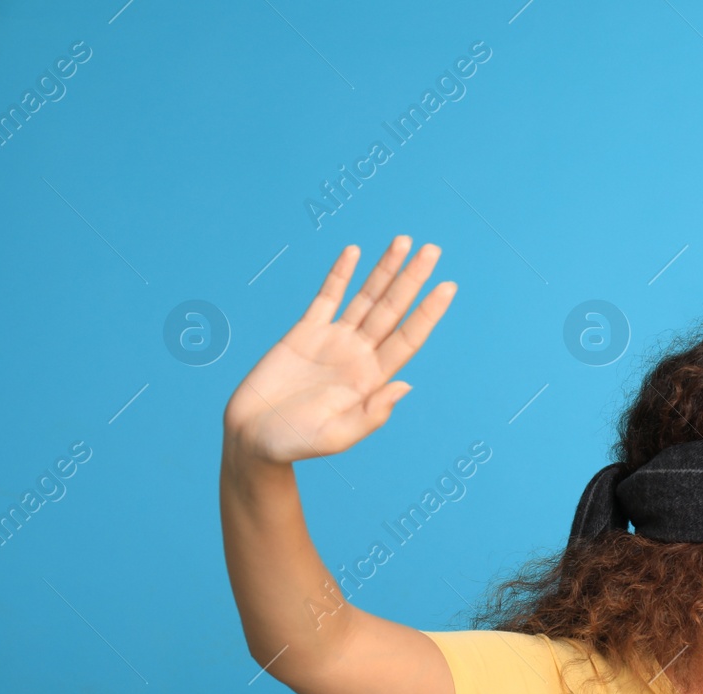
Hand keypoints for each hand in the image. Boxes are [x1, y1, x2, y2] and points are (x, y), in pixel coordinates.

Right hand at [222, 236, 455, 463]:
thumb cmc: (294, 444)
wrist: (253, 438)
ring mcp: (333, 341)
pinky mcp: (304, 332)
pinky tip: (355, 252)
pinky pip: (327, 297)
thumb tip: (406, 385)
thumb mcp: (336, 436)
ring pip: (365, 297)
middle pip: (392, 309)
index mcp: (372, 379)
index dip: (428, 312)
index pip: (408, 338)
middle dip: (412, 279)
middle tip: (434, 249)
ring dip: (384, 269)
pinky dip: (340, 274)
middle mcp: (358, 355)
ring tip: (404, 241)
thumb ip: (371, 414)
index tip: (449, 285)